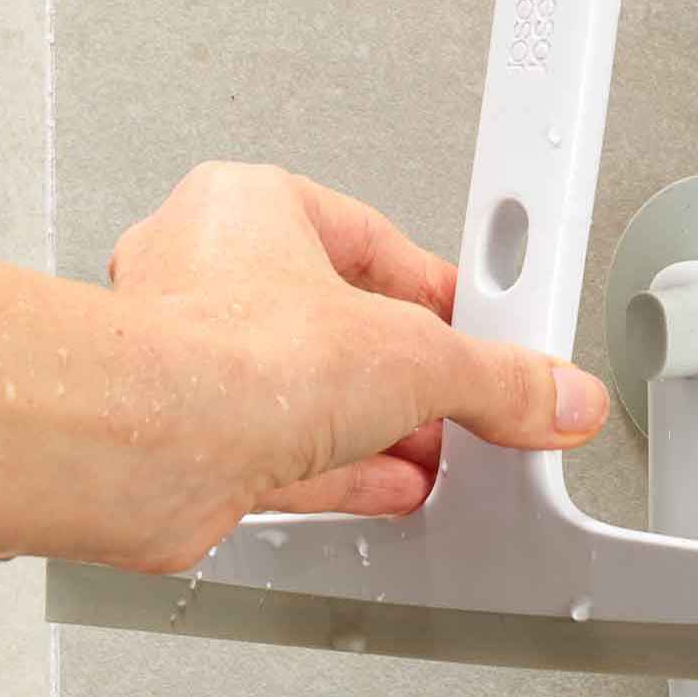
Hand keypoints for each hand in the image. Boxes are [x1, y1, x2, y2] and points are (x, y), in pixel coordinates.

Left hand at [108, 160, 608, 533]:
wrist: (145, 447)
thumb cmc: (226, 355)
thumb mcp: (416, 357)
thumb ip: (496, 379)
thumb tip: (552, 392)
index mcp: (249, 208)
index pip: (372, 242)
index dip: (440, 296)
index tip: (485, 330)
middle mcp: (205, 275)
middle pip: (337, 323)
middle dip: (407, 373)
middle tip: (463, 399)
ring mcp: (189, 362)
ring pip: (303, 392)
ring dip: (375, 429)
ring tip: (435, 454)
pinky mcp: (186, 440)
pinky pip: (279, 452)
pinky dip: (339, 473)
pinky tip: (384, 489)